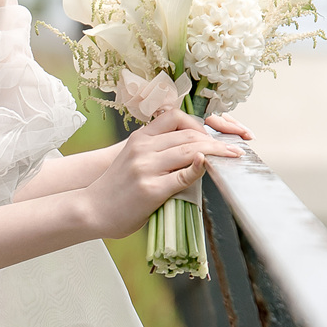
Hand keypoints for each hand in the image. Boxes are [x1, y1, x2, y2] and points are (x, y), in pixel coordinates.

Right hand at [81, 108, 246, 240]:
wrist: (90, 210)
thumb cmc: (114, 188)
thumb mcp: (132, 158)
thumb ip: (157, 150)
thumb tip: (192, 151)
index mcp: (139, 138)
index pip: (176, 117)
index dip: (202, 123)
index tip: (218, 132)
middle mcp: (143, 148)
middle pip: (188, 134)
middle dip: (217, 139)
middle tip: (235, 146)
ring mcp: (146, 168)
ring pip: (189, 150)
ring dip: (216, 152)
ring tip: (232, 156)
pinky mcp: (150, 189)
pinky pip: (182, 176)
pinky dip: (199, 169)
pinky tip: (209, 165)